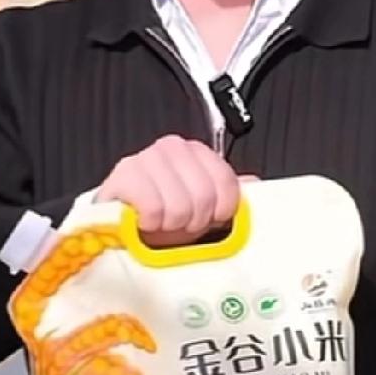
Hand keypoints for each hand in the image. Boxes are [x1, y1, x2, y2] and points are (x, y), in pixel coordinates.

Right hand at [95, 136, 243, 246]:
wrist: (121, 226)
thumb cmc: (163, 217)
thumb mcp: (203, 208)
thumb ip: (229, 194)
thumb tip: (254, 184)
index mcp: (196, 152)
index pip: (227, 183)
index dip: (220, 211)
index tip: (208, 220)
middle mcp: (172, 148)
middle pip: (204, 196)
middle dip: (194, 220)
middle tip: (179, 224)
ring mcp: (146, 158)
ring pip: (179, 205)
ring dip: (171, 224)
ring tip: (161, 223)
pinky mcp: (123, 175)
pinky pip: (153, 208)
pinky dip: (151, 223)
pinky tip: (143, 221)